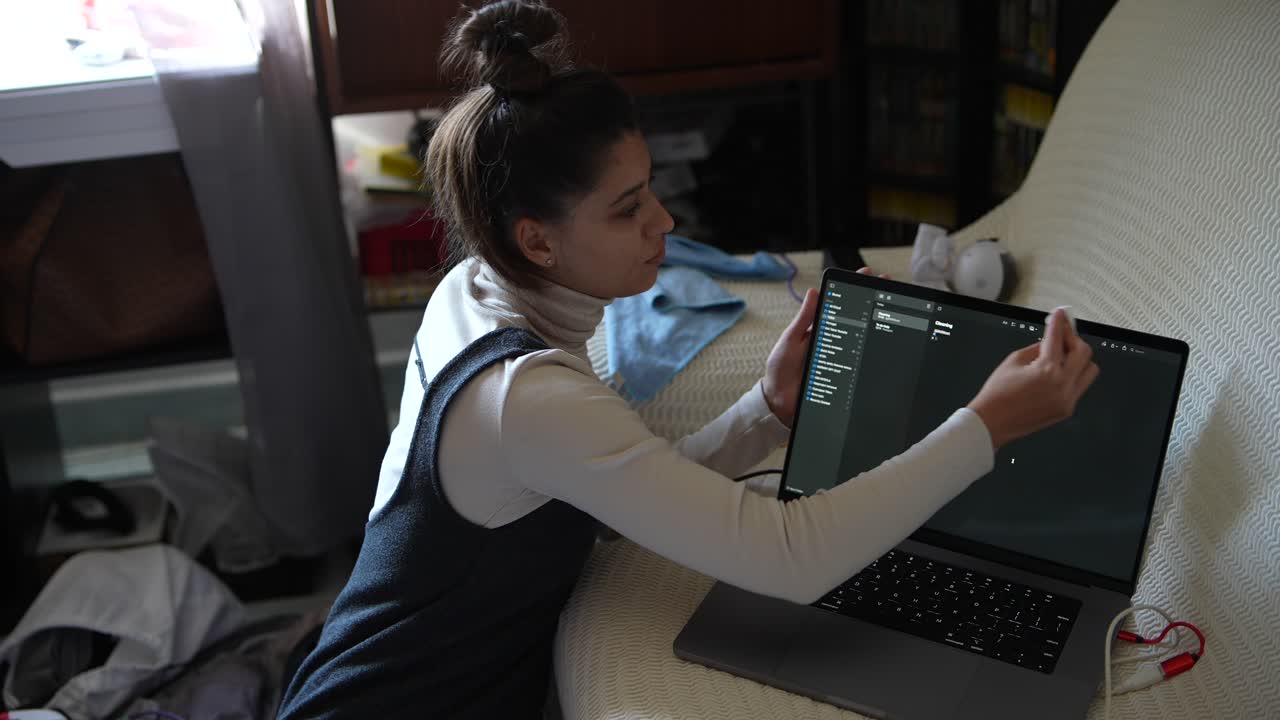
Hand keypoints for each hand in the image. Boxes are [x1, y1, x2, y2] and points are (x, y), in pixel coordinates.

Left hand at [763, 267, 886, 425]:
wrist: (780, 402)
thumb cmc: (781, 369)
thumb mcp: (791, 340)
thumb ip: (803, 319)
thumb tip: (814, 292)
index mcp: (820, 330)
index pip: (840, 305)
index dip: (853, 289)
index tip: (867, 275)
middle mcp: (834, 341)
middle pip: (857, 318)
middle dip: (873, 300)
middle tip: (886, 284)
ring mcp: (842, 358)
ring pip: (863, 338)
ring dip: (878, 324)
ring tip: (892, 306)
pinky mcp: (847, 375)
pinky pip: (862, 363)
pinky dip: (874, 353)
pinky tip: (886, 341)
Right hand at [967, 308, 1100, 449]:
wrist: (992, 423)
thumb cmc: (997, 395)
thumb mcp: (1013, 362)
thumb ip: (1036, 348)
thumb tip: (1050, 340)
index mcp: (1046, 370)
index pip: (1058, 338)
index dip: (1059, 322)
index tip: (1060, 315)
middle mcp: (1062, 385)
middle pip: (1084, 351)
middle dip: (1072, 338)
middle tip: (1062, 334)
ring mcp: (1067, 399)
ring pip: (1089, 370)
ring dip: (1079, 358)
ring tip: (1063, 356)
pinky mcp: (1067, 409)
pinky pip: (1079, 385)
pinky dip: (1072, 375)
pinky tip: (1057, 373)